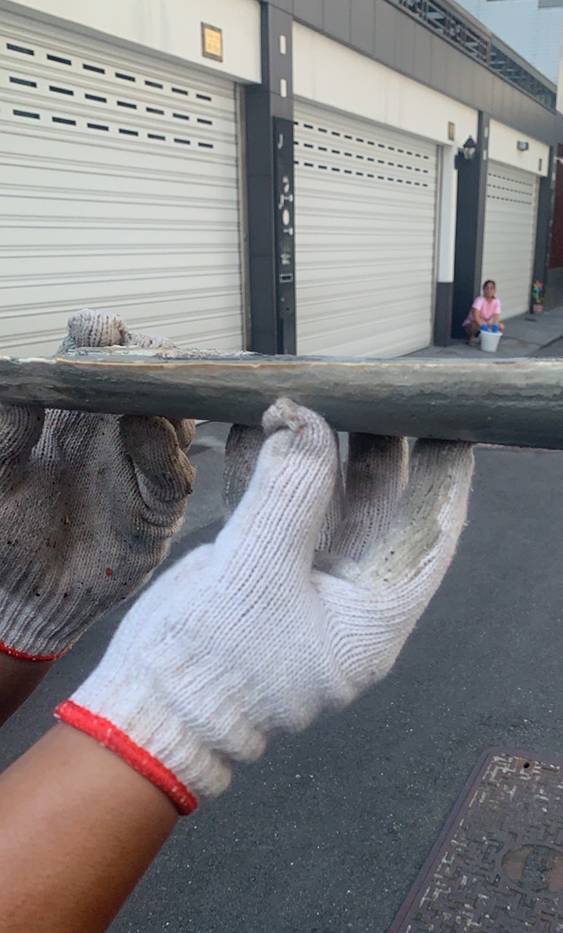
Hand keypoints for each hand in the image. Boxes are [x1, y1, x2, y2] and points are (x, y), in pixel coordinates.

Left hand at [0, 309, 194, 660]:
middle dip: (153, 358)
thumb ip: (3, 433)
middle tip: (138, 356)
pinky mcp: (157, 510)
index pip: (97, 353)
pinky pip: (174, 474)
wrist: (27, 602)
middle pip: (151, 374)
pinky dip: (165, 449)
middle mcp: (112, 431)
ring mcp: (140, 468)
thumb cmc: (6, 537)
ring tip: (143, 395)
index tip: (101, 330)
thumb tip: (21, 381)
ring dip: (167, 399)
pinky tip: (146, 432)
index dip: (103, 334)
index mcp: (70, 411)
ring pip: (176, 416)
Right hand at [57, 400, 473, 812]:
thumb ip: (288, 496)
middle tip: (372, 391)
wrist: (147, 714)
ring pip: (326, 507)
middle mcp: (348, 601)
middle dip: (375, 451)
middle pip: (379, 512)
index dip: (442, 476)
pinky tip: (257, 429)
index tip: (449, 422)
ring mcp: (303, 588)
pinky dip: (268, 475)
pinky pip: (277, 515)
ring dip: (317, 455)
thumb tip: (307, 423)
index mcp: (372, 618)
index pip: (427, 535)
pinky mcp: (259, 577)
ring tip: (312, 397)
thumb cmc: (214, 665)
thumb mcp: (257, 574)